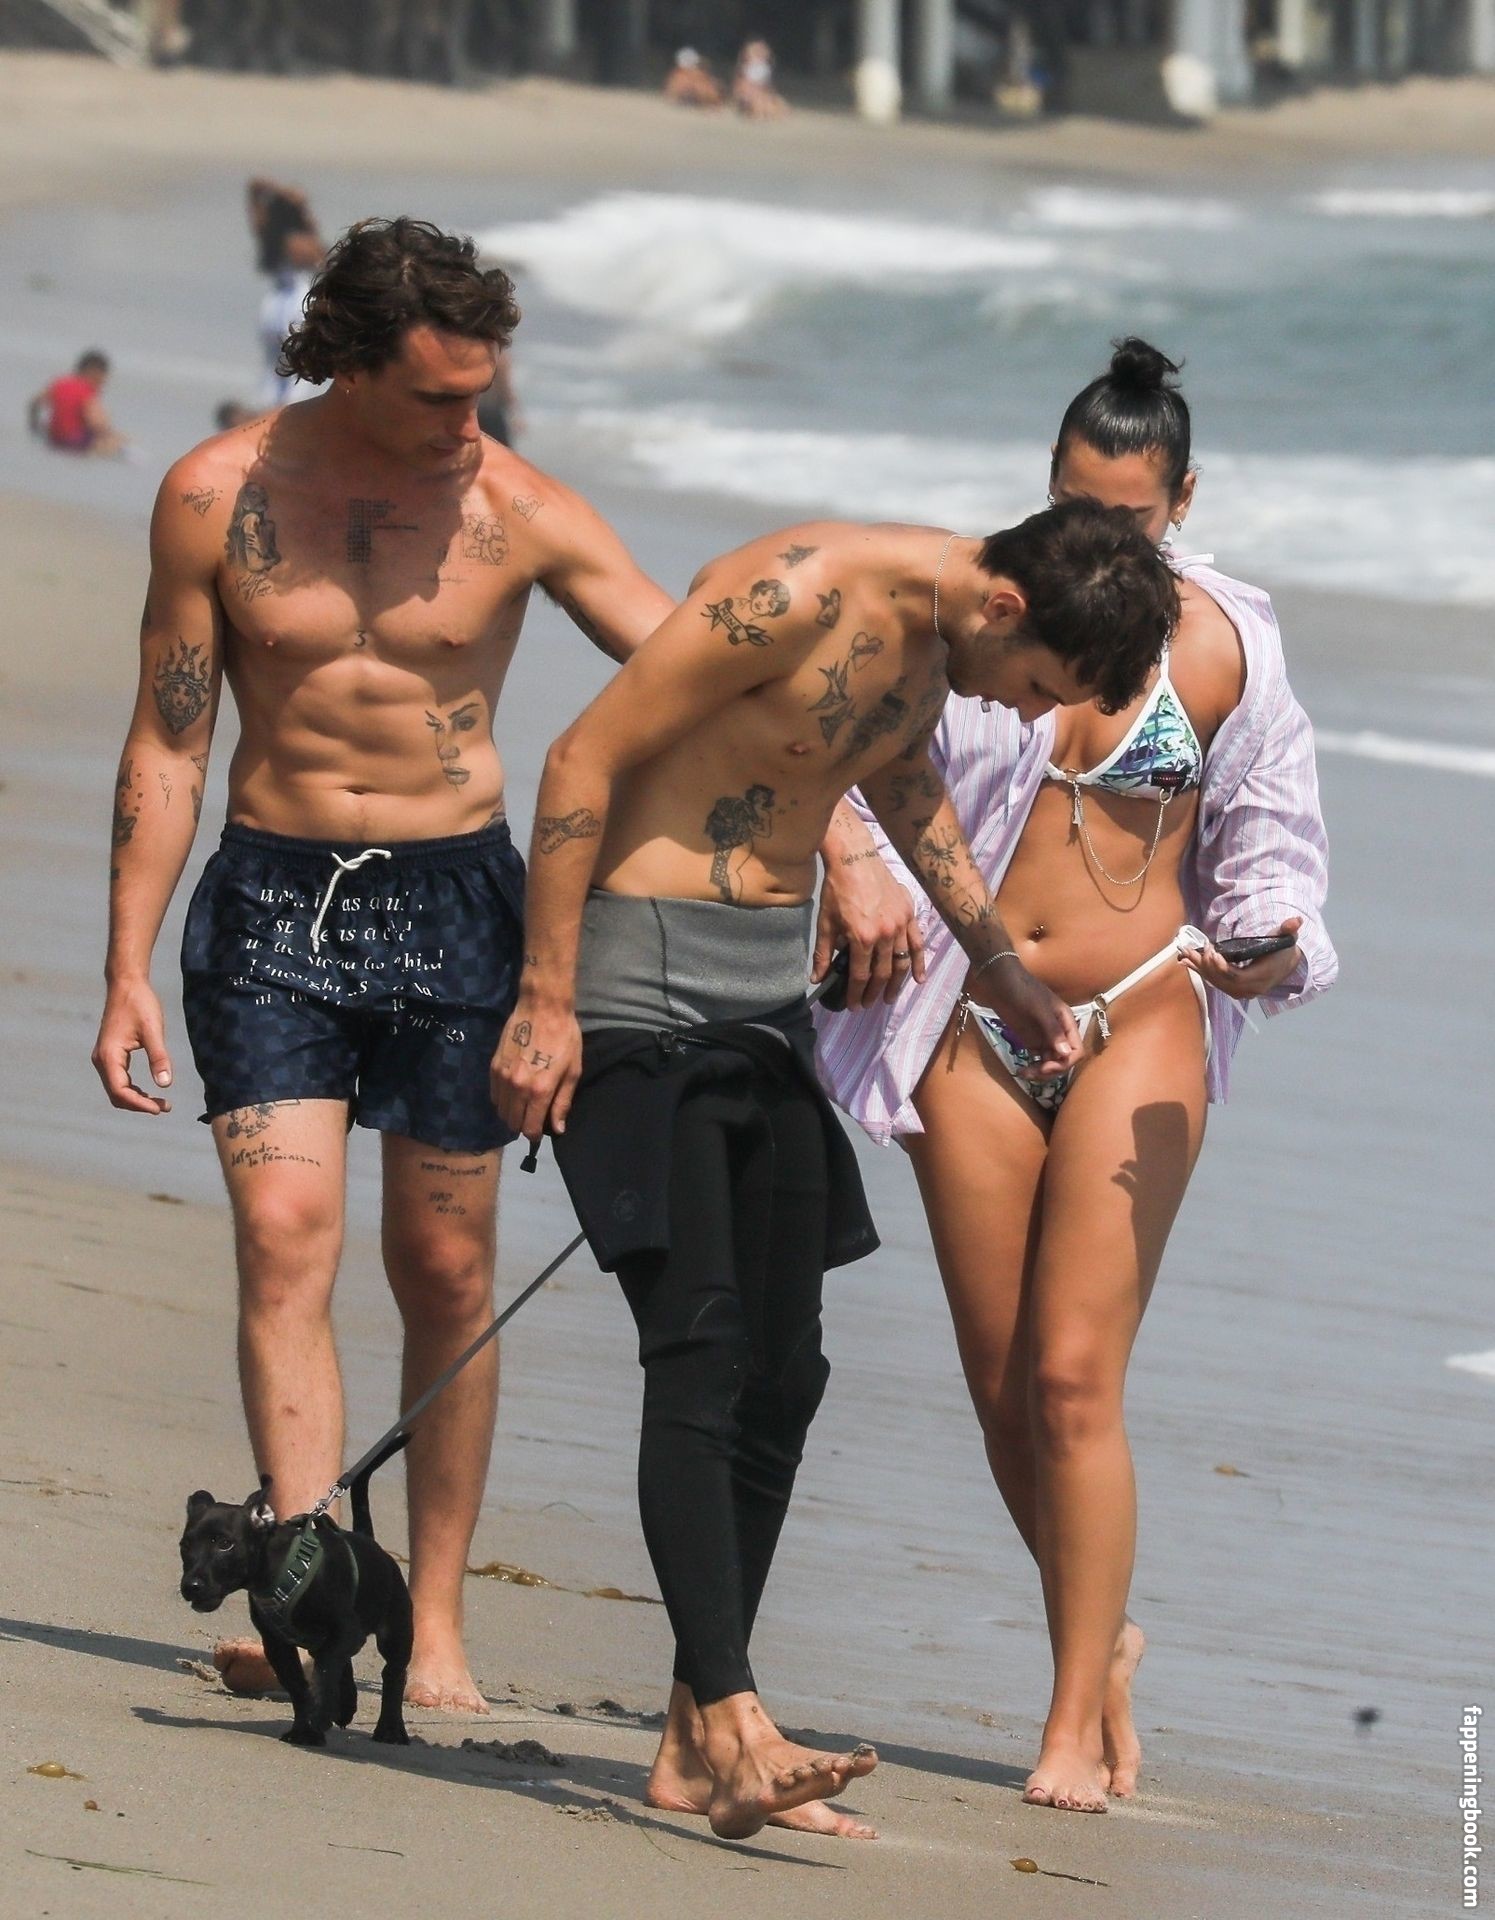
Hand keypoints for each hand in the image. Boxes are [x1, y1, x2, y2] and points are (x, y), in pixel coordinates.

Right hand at [92, 978, 172, 1113]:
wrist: (126, 984)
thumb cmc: (140, 1004)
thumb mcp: (153, 1030)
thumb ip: (159, 1057)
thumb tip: (165, 1084)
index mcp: (109, 1055)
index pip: (120, 1091)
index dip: (139, 1104)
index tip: (159, 1109)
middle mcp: (101, 1060)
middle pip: (117, 1094)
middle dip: (139, 1104)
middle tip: (165, 1107)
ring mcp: (103, 1058)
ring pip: (116, 1089)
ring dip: (136, 1099)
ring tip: (160, 1103)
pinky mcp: (109, 1055)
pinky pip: (118, 1080)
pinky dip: (132, 1089)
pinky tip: (149, 1091)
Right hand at [492, 1000, 582, 1142]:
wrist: (542, 1007)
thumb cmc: (564, 1037)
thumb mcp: (572, 1071)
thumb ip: (562, 1102)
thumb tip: (558, 1128)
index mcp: (539, 1091)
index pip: (530, 1128)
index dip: (535, 1135)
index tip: (539, 1133)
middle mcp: (517, 1088)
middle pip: (513, 1122)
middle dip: (523, 1125)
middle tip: (533, 1117)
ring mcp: (502, 1077)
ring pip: (501, 1110)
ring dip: (511, 1113)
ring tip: (523, 1105)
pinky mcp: (493, 1066)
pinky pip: (493, 1095)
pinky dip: (502, 1100)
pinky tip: (513, 1093)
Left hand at [813, 859, 924, 1009]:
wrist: (855, 858)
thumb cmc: (837, 889)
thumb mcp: (825, 923)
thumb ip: (823, 954)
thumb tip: (817, 979)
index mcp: (862, 937)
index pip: (861, 975)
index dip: (856, 994)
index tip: (853, 1006)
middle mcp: (885, 934)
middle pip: (882, 973)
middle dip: (874, 993)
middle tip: (869, 1004)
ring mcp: (900, 925)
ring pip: (901, 962)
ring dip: (896, 984)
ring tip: (889, 998)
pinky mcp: (909, 914)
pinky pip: (917, 944)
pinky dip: (919, 963)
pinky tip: (919, 980)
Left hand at [969, 955, 1080, 1079]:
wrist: (998, 981)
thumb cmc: (1022, 990)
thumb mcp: (1039, 1009)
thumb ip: (1052, 1031)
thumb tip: (1065, 1054)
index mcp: (1066, 1022)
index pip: (1076, 1050)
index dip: (1065, 1063)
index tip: (1046, 1067)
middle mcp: (1058, 1032)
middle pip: (1064, 1060)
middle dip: (1051, 1070)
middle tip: (1032, 1073)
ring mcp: (1044, 1036)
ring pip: (1050, 1062)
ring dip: (1041, 1072)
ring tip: (1024, 1074)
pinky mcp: (1030, 1040)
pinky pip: (1038, 1059)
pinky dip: (1033, 1067)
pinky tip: (1021, 1070)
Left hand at [1181, 916, 1302, 1001]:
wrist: (1285, 965)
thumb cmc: (1282, 950)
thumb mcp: (1286, 938)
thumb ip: (1288, 929)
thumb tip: (1295, 921)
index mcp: (1261, 977)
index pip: (1237, 977)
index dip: (1222, 967)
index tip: (1212, 952)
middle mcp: (1249, 989)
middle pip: (1222, 980)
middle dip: (1206, 965)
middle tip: (1195, 949)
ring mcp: (1240, 991)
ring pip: (1215, 981)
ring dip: (1198, 967)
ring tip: (1184, 953)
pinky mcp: (1233, 989)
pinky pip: (1214, 982)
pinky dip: (1200, 971)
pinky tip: (1186, 962)